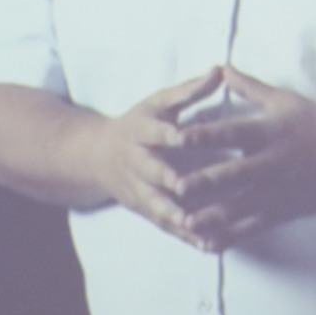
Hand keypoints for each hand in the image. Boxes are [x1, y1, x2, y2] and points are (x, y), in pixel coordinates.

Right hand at [87, 67, 222, 249]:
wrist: (95, 156)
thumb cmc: (137, 123)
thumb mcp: (158, 103)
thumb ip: (189, 91)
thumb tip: (219, 70)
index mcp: (140, 132)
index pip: (154, 132)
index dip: (167, 134)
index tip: (182, 135)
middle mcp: (136, 163)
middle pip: (151, 172)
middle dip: (166, 180)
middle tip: (184, 186)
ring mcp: (139, 190)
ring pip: (158, 205)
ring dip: (176, 216)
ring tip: (198, 226)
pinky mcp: (146, 210)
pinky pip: (167, 225)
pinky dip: (186, 236)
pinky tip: (209, 245)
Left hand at [174, 66, 315, 250]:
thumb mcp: (284, 100)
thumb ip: (249, 87)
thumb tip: (222, 67)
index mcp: (270, 132)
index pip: (232, 132)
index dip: (205, 134)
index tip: (179, 136)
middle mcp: (272, 162)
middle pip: (233, 173)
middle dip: (203, 181)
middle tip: (174, 186)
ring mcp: (278, 190)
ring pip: (240, 206)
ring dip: (211, 215)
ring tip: (185, 222)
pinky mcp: (282, 212)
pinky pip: (253, 227)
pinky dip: (230, 236)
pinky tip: (209, 242)